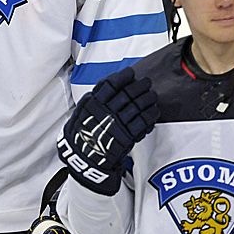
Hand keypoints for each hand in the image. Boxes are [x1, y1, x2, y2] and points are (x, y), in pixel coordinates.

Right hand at [57, 67, 158, 195]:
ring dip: (147, 99)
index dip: (122, 77)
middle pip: (127, 93)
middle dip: (139, 86)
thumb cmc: (80, 137)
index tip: (130, 73)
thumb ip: (91, 100)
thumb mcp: (79, 114)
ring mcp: (118, 124)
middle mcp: (107, 111)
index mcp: (94, 104)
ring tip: (153, 95)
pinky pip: (142, 122)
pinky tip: (154, 111)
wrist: (83, 161)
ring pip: (137, 106)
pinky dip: (150, 115)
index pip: (110, 84)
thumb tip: (103, 86)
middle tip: (146, 81)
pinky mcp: (127, 137)